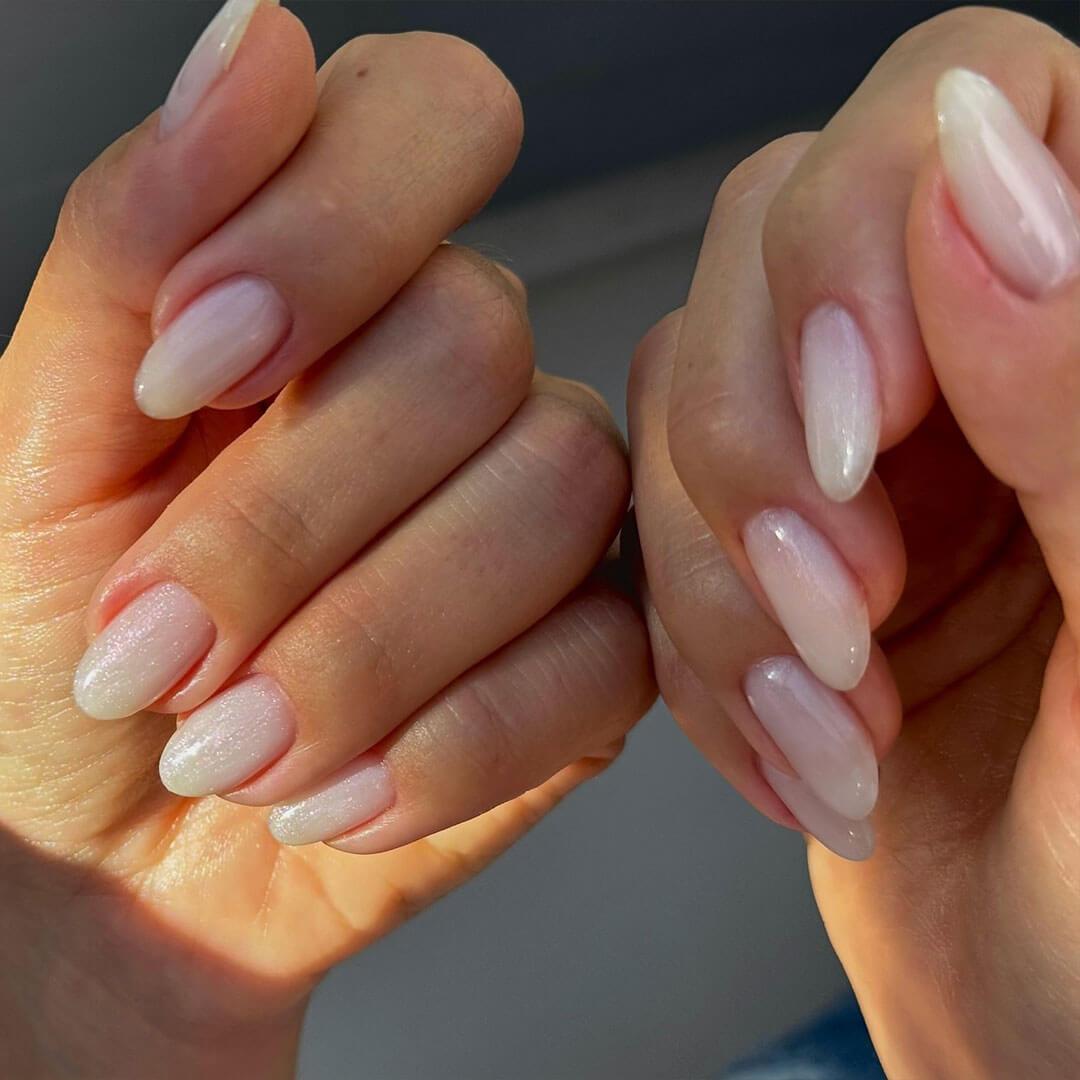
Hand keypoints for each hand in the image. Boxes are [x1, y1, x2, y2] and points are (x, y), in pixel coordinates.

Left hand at [0, 5, 652, 1075]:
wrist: (106, 865)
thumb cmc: (57, 648)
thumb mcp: (44, 441)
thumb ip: (140, 240)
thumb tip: (254, 39)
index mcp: (338, 282)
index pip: (433, 112)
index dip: (334, 218)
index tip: (192, 362)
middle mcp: (467, 382)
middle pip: (476, 346)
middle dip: (291, 518)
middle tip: (159, 648)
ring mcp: (552, 522)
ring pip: (553, 500)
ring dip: (363, 650)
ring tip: (235, 746)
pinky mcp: (599, 661)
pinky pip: (594, 667)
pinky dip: (442, 750)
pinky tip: (333, 797)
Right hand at [628, 8, 1079, 1074]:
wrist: (1055, 1035)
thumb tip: (983, 172)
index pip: (979, 101)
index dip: (874, 219)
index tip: (863, 417)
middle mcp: (986, 364)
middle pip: (778, 241)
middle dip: (767, 445)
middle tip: (843, 605)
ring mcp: (871, 456)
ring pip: (690, 392)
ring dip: (726, 575)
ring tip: (834, 714)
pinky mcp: (774, 551)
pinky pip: (654, 525)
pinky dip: (703, 650)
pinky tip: (805, 742)